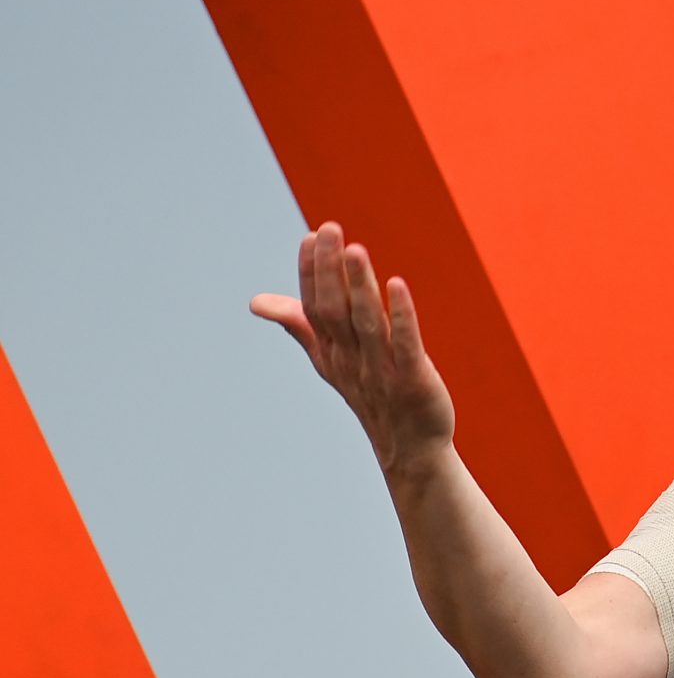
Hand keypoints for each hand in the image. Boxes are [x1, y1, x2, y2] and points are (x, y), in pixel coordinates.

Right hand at [251, 221, 455, 479]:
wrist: (410, 448)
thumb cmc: (372, 395)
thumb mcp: (330, 360)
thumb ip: (301, 326)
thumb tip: (256, 301)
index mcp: (331, 352)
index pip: (314, 308)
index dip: (311, 273)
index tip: (311, 236)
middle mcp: (350, 360)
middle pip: (335, 311)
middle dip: (330, 270)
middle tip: (330, 229)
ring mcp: (380, 371)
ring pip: (367, 323)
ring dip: (360, 285)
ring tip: (355, 249)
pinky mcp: (412, 380)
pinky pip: (405, 345)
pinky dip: (402, 315)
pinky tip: (397, 284)